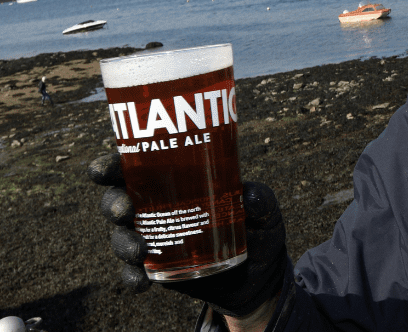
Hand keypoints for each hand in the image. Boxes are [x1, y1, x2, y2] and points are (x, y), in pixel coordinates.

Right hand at [87, 154, 287, 317]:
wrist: (258, 272)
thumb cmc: (256, 227)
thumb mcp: (264, 210)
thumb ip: (260, 199)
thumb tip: (248, 197)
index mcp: (175, 181)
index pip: (136, 167)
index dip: (112, 165)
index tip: (103, 169)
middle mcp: (157, 207)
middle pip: (120, 200)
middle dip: (113, 204)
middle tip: (124, 211)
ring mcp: (156, 238)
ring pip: (122, 236)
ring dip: (123, 242)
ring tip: (140, 249)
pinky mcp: (159, 268)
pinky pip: (135, 273)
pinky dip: (133, 277)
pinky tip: (142, 281)